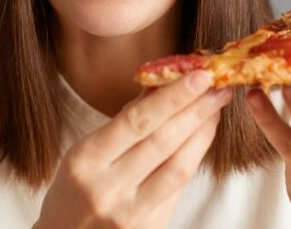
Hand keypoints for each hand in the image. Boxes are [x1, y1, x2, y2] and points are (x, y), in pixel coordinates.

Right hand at [35, 71, 232, 228]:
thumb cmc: (71, 193)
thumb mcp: (83, 153)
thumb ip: (123, 124)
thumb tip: (158, 85)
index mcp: (85, 161)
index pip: (137, 121)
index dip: (172, 97)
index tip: (199, 75)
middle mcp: (107, 189)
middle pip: (162, 142)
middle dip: (195, 110)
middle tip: (219, 85)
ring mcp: (130, 214)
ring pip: (177, 168)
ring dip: (202, 134)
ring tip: (216, 108)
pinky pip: (177, 189)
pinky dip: (193, 159)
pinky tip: (202, 139)